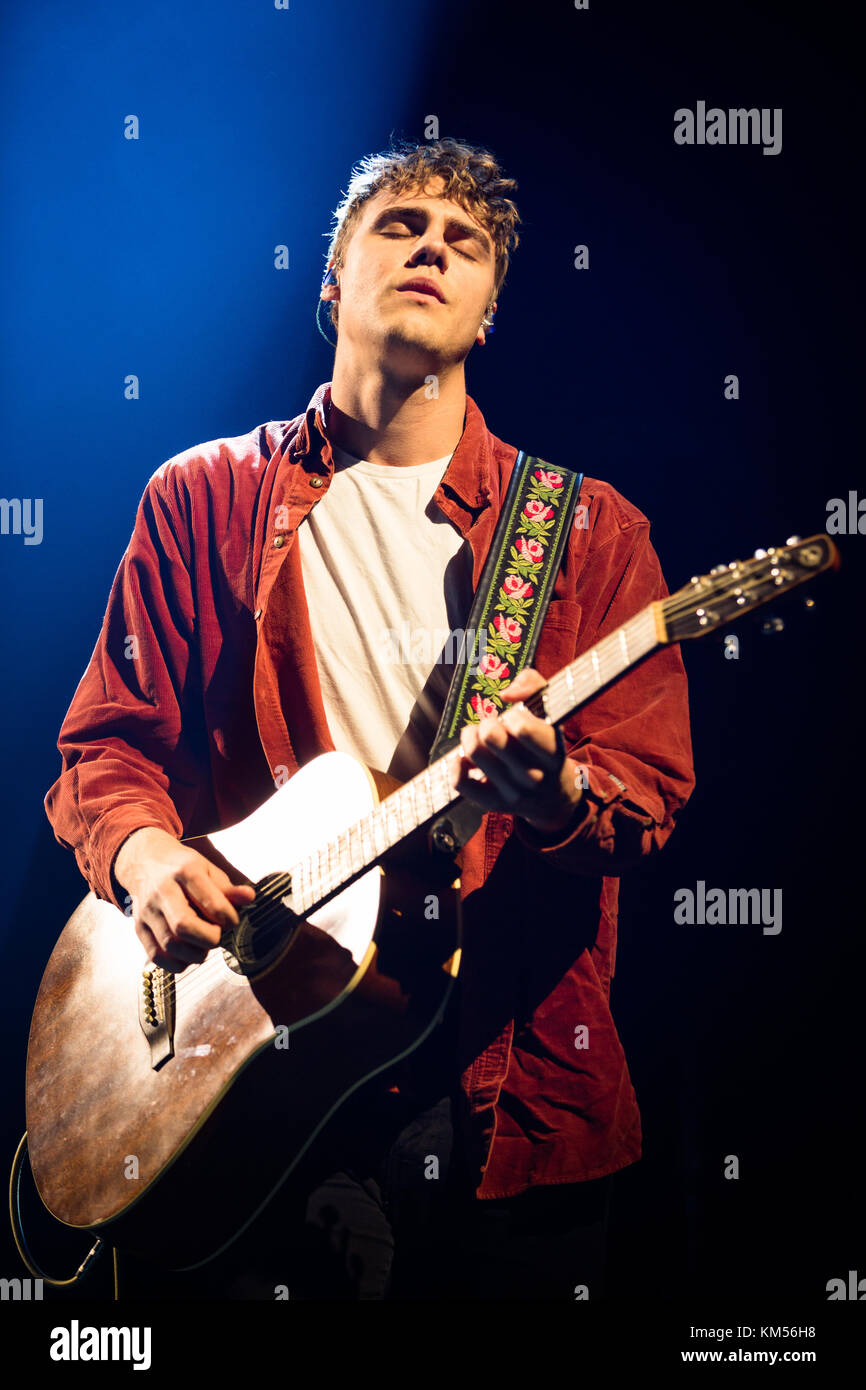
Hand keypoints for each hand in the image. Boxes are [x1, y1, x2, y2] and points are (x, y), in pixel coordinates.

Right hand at [114, 827, 255, 972]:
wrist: (144, 861)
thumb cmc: (181, 867)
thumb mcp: (207, 869)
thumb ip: (228, 888)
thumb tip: (249, 898)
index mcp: (185, 872)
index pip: (210, 902)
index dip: (228, 918)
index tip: (232, 921)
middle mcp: (162, 891)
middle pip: (184, 926)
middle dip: (209, 939)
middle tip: (217, 936)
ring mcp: (148, 911)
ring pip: (170, 944)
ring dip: (194, 954)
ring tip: (204, 947)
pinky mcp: (139, 927)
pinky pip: (156, 955)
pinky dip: (176, 964)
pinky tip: (187, 956)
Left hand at [449, 668, 583, 834]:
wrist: (552, 795)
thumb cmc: (545, 743)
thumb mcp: (551, 712)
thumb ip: (533, 685)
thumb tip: (506, 693)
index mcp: (552, 752)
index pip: (522, 729)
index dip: (512, 716)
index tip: (514, 719)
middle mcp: (533, 776)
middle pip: (491, 737)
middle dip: (487, 722)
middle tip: (492, 725)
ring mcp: (512, 792)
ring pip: (474, 753)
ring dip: (470, 735)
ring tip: (477, 735)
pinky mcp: (492, 803)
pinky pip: (460, 782)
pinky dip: (456, 763)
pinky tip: (465, 757)